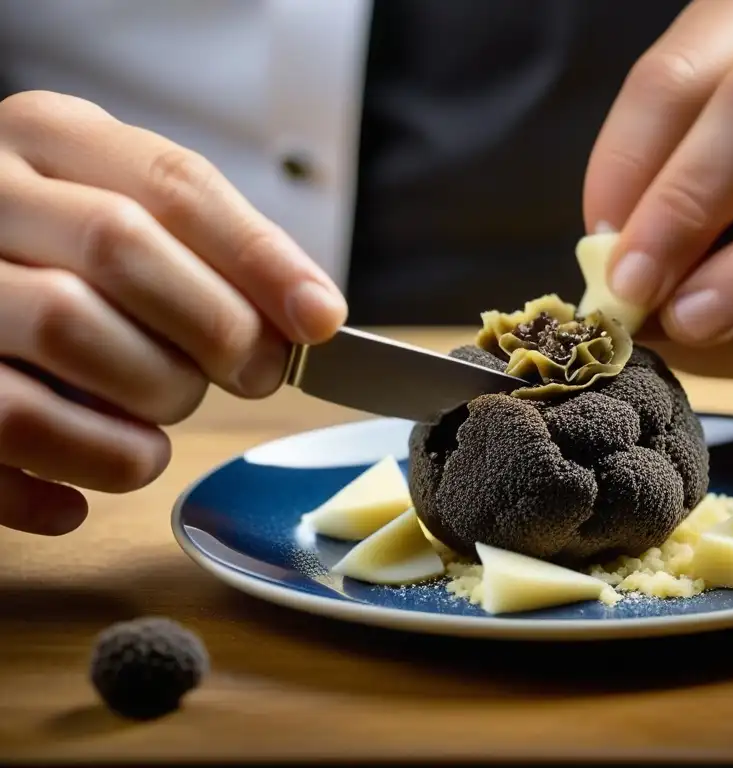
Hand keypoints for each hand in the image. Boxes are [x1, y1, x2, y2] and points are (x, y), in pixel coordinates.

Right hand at [0, 91, 346, 534]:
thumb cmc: (60, 258)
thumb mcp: (126, 213)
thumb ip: (211, 251)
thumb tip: (313, 315)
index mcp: (50, 139)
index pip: (173, 183)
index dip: (261, 258)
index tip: (322, 318)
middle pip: (120, 246)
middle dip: (216, 326)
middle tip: (256, 376)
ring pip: (68, 329)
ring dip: (155, 396)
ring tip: (164, 414)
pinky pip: (11, 425)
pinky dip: (91, 463)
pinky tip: (117, 467)